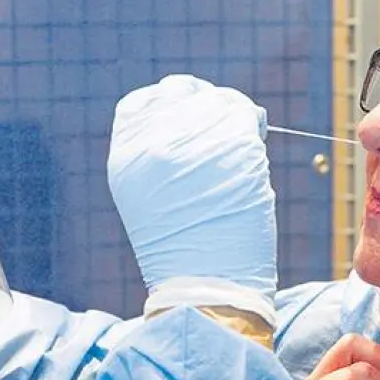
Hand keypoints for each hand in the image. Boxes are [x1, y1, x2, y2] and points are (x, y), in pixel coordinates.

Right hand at [106, 75, 275, 317]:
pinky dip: (254, 127)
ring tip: (239, 151)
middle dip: (205, 105)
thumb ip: (157, 153)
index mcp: (126, 157)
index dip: (170, 103)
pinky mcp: (233, 145)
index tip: (191, 115)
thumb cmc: (184, 250)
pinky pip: (246, 114)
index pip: (142, 103)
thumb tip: (191, 118)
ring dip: (233, 117)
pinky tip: (254, 151)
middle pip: (182, 92)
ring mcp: (193, 141)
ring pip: (218, 100)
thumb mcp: (148, 197)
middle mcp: (153, 143)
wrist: (207, 287)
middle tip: (223, 128)